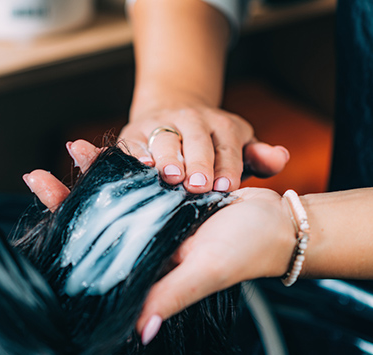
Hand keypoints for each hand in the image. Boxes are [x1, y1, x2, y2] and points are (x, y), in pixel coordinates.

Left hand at [23, 142, 294, 338]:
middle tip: (36, 176)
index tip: (42, 204)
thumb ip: (171, 295)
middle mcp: (143, 245)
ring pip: (114, 196)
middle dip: (67, 198)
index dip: (67, 228)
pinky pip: (138, 179)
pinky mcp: (168, 197)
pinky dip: (124, 163)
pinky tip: (107, 147)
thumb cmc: (244, 252)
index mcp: (144, 267)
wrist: (277, 223)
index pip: (94, 250)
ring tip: (71, 147)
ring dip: (94, 172)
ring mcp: (154, 219)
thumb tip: (139, 332)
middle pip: (96, 221)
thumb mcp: (205, 271)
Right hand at [120, 96, 289, 193]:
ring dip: (167, 158)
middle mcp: (192, 120)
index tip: (226, 187)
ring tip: (170, 176)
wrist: (171, 109)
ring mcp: (161, 124)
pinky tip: (139, 165)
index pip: (227, 147)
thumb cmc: (212, 144)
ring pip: (165, 140)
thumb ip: (260, 156)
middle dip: (198, 163)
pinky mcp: (134, 131)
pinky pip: (133, 143)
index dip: (227, 167)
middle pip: (197, 141)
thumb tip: (280, 158)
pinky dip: (135, 153)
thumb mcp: (240, 146)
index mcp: (222, 126)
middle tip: (199, 185)